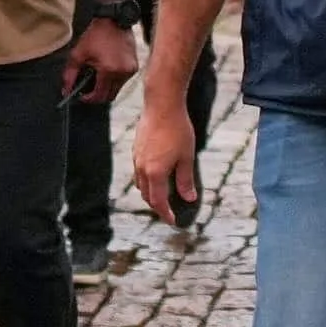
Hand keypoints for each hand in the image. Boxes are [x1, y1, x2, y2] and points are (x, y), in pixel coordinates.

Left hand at [64, 19, 137, 103]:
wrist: (114, 20)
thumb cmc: (96, 35)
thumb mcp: (78, 54)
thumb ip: (70, 75)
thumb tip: (66, 90)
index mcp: (108, 71)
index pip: (99, 96)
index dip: (88, 99)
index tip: (81, 96)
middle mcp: (122, 73)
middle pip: (109, 96)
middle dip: (97, 95)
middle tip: (88, 89)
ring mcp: (130, 70)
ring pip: (117, 89)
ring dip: (106, 87)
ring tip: (97, 76)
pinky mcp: (134, 67)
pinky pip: (123, 81)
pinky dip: (114, 80)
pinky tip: (107, 70)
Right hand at [133, 98, 196, 223]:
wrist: (161, 105)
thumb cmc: (178, 130)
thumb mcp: (187, 157)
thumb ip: (186, 180)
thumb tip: (189, 198)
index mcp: (155, 173)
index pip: (158, 202)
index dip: (165, 214)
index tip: (173, 222)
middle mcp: (142, 169)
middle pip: (147, 196)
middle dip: (157, 206)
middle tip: (169, 211)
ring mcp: (137, 158)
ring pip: (141, 184)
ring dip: (151, 193)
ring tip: (163, 195)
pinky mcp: (136, 149)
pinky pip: (139, 171)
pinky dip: (147, 180)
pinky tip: (157, 175)